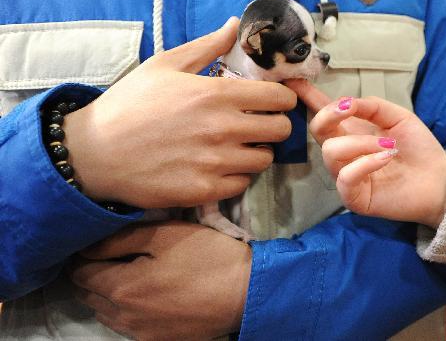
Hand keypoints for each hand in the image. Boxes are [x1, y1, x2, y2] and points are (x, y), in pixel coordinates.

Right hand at [64, 18, 296, 207]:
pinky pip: (242, 184)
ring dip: (256, 150)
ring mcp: (215, 162)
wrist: (93, 152)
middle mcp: (223, 128)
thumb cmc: (130, 103)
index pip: (280, 98)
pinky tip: (219, 165)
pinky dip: (237, 175)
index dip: (281, 97)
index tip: (271, 100)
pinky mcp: (204, 190)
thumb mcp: (165, 65)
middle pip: (281, 130)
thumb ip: (207, 46)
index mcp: (217, 94)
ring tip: (237, 144)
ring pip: (265, 159)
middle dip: (273, 124)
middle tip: (257, 123)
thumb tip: (236, 25)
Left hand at [69, 221, 250, 339]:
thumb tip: (88, 247)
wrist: (246, 292)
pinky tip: (152, 294)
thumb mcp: (167, 234)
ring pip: (107, 314)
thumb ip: (122, 238)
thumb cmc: (208, 257)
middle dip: (94, 274)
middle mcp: (124, 317)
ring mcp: (141, 334)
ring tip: (134, 273)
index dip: (84, 255)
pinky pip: (128, 326)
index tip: (99, 242)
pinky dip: (129, 310)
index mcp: (122, 288)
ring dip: (110, 294)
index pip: (80, 273)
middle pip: (88, 296)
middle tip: (115, 255)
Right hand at [308, 96, 445, 228]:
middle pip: (317, 130)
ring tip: (388, 146)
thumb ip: (372, 106)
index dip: (307, 96)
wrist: (439, 179)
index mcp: (352, 130)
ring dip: (360, 143)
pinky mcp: (354, 197)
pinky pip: (345, 177)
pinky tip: (386, 158)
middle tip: (351, 108)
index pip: (323, 112)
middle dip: (329, 114)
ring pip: (331, 153)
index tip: (292, 80)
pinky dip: (365, 163)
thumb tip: (347, 102)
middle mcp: (345, 151)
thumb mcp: (397, 116)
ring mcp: (347, 174)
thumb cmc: (417, 147)